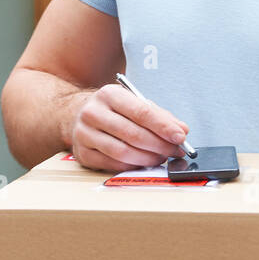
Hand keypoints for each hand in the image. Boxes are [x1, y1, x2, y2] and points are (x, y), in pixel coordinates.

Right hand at [69, 84, 189, 172]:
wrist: (77, 115)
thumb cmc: (112, 110)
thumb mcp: (134, 103)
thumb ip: (159, 116)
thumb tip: (181, 130)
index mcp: (108, 94)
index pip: (141, 112)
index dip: (163, 127)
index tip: (180, 137)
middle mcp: (93, 112)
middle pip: (133, 134)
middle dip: (160, 145)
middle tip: (175, 151)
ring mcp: (84, 134)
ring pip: (123, 152)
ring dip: (148, 158)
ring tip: (161, 157)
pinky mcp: (82, 153)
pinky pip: (113, 164)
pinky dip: (133, 165)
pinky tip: (143, 162)